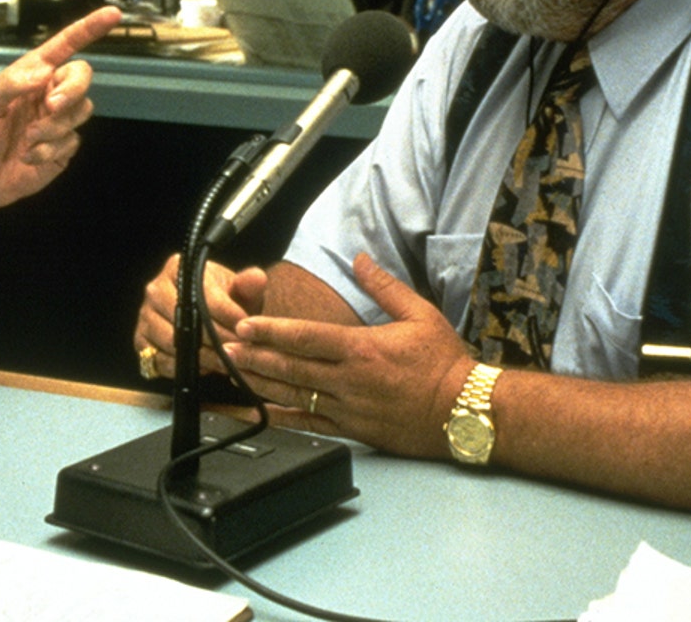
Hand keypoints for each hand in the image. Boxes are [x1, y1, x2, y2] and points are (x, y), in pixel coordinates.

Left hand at [0, 6, 120, 213]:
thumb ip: (11, 84)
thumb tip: (43, 71)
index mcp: (31, 75)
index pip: (64, 46)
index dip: (88, 29)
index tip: (113, 14)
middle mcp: (48, 93)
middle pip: (81, 77)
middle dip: (71, 91)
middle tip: (49, 107)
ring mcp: (58, 121)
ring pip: (81, 111)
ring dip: (54, 127)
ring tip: (27, 140)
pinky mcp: (63, 147)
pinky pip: (73, 141)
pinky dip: (50, 150)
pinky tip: (30, 156)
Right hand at [134, 253, 267, 379]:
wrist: (206, 315)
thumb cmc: (223, 300)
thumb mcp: (238, 290)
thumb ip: (249, 285)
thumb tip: (256, 278)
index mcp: (177, 269)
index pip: (202, 295)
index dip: (226, 314)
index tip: (245, 327)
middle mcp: (155, 290)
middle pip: (183, 319)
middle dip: (214, 338)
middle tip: (237, 349)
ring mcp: (145, 316)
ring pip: (171, 341)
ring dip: (201, 356)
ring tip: (225, 361)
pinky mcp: (140, 340)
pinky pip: (159, 360)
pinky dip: (183, 367)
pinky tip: (205, 367)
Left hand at [223, 254, 473, 457]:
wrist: (466, 412)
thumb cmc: (445, 363)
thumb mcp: (420, 314)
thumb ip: (384, 287)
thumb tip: (361, 260)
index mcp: (362, 349)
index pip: (306, 338)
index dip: (271, 331)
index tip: (244, 325)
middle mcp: (350, 380)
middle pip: (291, 367)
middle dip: (254, 356)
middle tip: (224, 349)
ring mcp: (349, 409)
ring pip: (295, 395)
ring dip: (261, 383)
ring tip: (234, 373)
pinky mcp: (354, 431)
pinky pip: (311, 424)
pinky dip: (283, 418)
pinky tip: (262, 412)